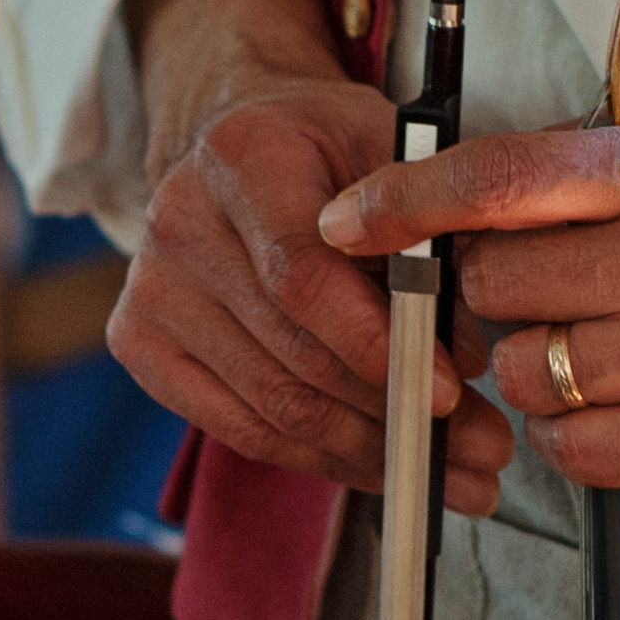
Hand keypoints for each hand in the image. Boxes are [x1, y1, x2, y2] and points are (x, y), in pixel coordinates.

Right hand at [105, 0, 517, 515]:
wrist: (246, 149)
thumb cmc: (335, 152)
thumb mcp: (396, 150)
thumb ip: (434, 233)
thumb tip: (464, 353)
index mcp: (242, 154)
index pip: (303, 275)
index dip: (377, 344)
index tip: (451, 392)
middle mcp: (178, 218)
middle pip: (292, 353)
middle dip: (397, 412)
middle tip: (481, 449)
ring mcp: (149, 286)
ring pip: (271, 405)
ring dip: (370, 450)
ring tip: (449, 470)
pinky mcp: (138, 341)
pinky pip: (239, 429)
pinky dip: (317, 457)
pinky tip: (377, 465)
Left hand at [314, 44, 619, 487]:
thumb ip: (594, 169)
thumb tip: (458, 198)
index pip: (496, 185)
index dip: (401, 204)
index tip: (343, 222)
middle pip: (493, 292)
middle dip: (485, 291)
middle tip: (525, 283)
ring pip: (526, 375)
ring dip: (527, 363)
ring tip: (584, 335)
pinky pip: (578, 450)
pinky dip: (568, 431)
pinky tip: (604, 395)